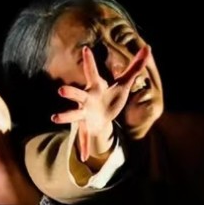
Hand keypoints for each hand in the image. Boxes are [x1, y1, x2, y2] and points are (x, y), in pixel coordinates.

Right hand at [50, 43, 148, 165]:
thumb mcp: (124, 83)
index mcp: (96, 87)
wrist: (102, 115)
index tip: (86, 50)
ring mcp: (84, 114)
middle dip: (70, 93)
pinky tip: (84, 157)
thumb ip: (135, 66)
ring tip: (54, 118)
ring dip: (65, 116)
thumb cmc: (111, 95)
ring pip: (73, 115)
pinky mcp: (86, 127)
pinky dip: (84, 146)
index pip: (92, 72)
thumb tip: (148, 48)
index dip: (89, 61)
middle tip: (61, 90)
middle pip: (77, 95)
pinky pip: (84, 137)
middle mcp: (86, 99)